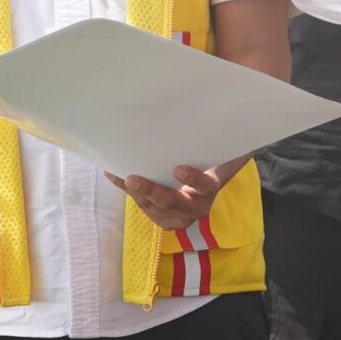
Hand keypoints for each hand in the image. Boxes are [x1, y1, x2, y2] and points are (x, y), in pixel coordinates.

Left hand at [107, 157, 246, 234]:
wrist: (203, 188)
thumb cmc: (207, 164)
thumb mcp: (215, 156)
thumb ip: (217, 145)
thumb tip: (227, 120)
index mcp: (210, 190)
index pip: (204, 186)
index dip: (192, 180)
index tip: (178, 169)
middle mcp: (195, 209)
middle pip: (172, 203)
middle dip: (151, 192)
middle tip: (133, 179)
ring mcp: (177, 218)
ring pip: (153, 207)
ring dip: (135, 193)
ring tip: (120, 176)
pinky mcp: (161, 219)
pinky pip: (142, 206)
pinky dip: (127, 191)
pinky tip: (113, 175)